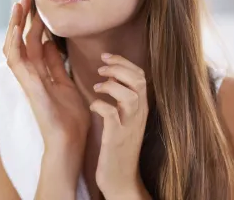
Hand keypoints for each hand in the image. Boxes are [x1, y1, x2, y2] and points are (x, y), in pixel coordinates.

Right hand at [3, 0, 90, 181]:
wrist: (70, 142)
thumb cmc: (69, 117)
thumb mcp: (66, 83)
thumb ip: (55, 64)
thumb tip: (51, 43)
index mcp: (42, 73)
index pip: (35, 42)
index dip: (35, 23)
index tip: (38, 6)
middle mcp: (31, 74)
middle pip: (23, 40)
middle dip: (24, 18)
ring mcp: (27, 79)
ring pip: (14, 46)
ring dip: (15, 25)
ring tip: (19, 5)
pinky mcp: (28, 85)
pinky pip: (16, 60)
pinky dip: (14, 42)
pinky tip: (16, 26)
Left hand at [90, 54, 150, 199]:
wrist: (121, 179)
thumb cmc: (118, 145)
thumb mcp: (124, 118)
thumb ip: (121, 98)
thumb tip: (109, 75)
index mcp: (140, 107)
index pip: (140, 76)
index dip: (123, 61)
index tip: (106, 56)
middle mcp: (138, 114)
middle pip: (138, 81)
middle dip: (118, 67)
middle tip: (101, 67)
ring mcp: (129, 126)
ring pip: (130, 95)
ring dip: (111, 85)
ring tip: (97, 86)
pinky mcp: (117, 138)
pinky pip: (111, 115)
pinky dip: (100, 106)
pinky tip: (93, 106)